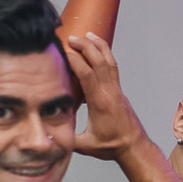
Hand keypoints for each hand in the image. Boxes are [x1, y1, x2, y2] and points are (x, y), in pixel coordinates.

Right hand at [66, 32, 148, 160]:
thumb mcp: (86, 145)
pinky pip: (112, 68)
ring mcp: (116, 91)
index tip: (62, 51)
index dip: (75, 61)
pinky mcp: (119, 91)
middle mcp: (110, 93)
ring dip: (99, 46)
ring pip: (109, 62)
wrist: (134, 147)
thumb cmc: (112, 146)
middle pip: (100, 62)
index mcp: (100, 103)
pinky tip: (98, 50)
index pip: (87, 75)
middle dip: (86, 46)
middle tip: (72, 38)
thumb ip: (66, 139)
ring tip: (88, 35)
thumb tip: (48, 134)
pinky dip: (105, 55)